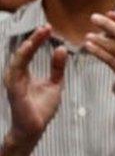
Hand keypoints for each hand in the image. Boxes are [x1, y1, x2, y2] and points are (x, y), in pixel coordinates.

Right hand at [3, 25, 66, 147]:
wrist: (35, 128)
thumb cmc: (42, 108)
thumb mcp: (54, 84)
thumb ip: (56, 68)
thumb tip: (60, 48)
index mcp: (24, 73)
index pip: (30, 51)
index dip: (38, 39)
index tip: (49, 27)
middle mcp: (16, 74)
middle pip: (24, 51)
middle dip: (34, 38)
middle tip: (46, 26)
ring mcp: (13, 81)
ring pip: (18, 58)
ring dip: (28, 45)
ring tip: (39, 34)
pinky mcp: (13, 89)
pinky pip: (16, 70)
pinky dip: (21, 58)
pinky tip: (29, 48)